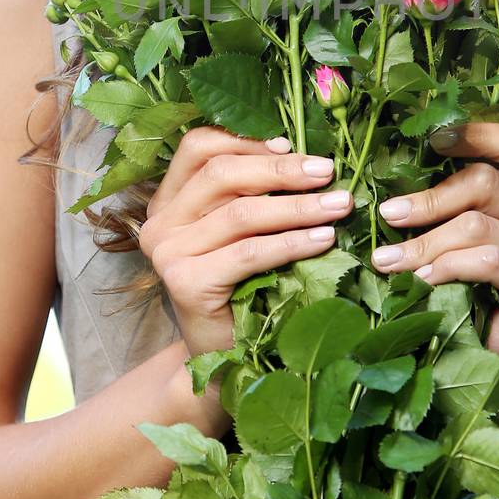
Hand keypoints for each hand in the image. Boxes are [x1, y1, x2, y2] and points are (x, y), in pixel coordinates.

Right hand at [137, 127, 352, 357]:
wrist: (223, 357)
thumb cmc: (240, 287)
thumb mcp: (240, 230)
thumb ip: (253, 193)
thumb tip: (304, 157)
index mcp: (168, 199)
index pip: (198, 147)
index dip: (247, 141)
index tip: (292, 144)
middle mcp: (160, 222)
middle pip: (222, 174)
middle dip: (282, 170)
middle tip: (327, 170)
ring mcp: (168, 253)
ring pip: (241, 213)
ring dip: (298, 206)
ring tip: (338, 204)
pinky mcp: (186, 283)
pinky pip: (250, 252)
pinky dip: (292, 243)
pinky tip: (324, 239)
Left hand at [369, 123, 498, 355]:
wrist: (497, 368)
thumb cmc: (467, 300)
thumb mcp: (454, 245)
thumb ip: (444, 212)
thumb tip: (390, 191)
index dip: (477, 133)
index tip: (433, 140)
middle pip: (485, 181)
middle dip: (427, 199)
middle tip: (387, 217)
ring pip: (476, 224)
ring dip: (424, 243)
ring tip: (388, 262)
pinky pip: (487, 260)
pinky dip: (448, 266)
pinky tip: (423, 283)